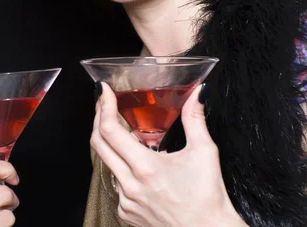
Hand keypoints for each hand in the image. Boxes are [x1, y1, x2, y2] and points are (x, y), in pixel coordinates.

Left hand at [90, 83, 245, 226]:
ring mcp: (125, 202)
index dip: (103, 106)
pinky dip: (125, 172)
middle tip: (104, 103)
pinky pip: (118, 185)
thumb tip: (198, 92)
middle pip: (98, 144)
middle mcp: (130, 186)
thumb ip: (195, 118)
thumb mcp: (204, 153)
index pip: (110, 130)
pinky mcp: (126, 213)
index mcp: (146, 168)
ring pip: (109, 164)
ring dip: (116, 148)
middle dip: (98, 118)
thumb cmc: (208, 198)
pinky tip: (143, 171)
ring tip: (134, 140)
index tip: (103, 91)